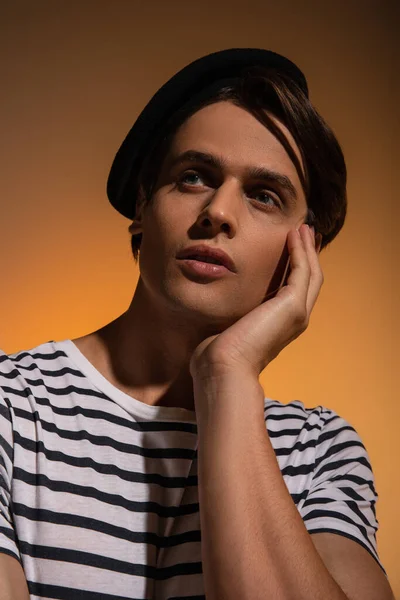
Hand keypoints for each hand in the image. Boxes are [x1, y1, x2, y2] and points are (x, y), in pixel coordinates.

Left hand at [189, 224, 322, 379]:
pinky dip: (300, 250)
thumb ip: (234, 315)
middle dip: (308, 254)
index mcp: (281, 325)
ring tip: (303, 228)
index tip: (294, 246)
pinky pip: (302, 270)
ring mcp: (297, 313)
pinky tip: (293, 235)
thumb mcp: (229, 327)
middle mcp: (295, 320)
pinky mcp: (293, 305)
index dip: (297, 267)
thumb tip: (218, 308)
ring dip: (307, 248)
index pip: (295, 290)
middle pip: (310, 280)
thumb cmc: (218, 354)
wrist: (223, 367)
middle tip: (305, 231)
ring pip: (310, 273)